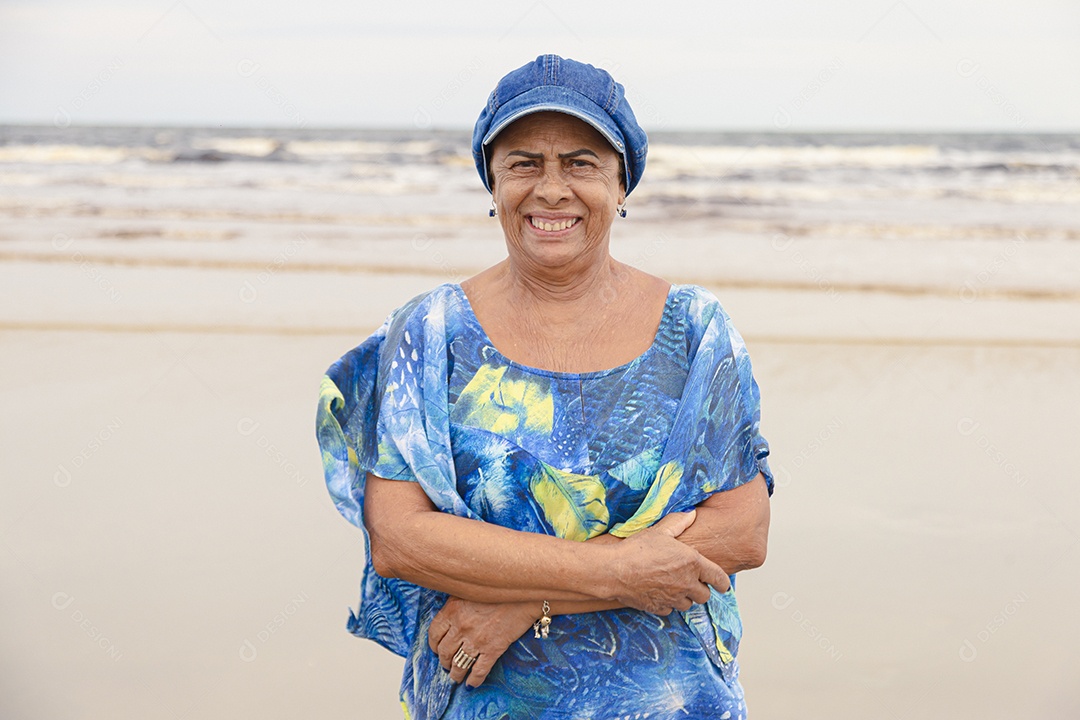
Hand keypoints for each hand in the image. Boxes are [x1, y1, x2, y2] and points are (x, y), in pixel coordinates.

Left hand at [428, 596, 537, 686]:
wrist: (523, 593)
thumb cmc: (497, 589)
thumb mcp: (469, 590)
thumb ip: (456, 603)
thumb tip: (449, 616)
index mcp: (453, 610)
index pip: (434, 633)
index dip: (434, 644)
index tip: (436, 649)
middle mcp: (461, 627)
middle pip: (444, 651)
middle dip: (444, 661)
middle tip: (446, 664)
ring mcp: (476, 640)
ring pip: (459, 664)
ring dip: (456, 674)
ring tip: (456, 677)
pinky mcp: (493, 649)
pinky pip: (479, 670)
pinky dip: (474, 680)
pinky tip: (471, 684)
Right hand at [610, 510, 729, 614]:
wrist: (615, 571)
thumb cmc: (637, 550)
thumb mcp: (660, 531)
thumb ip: (678, 522)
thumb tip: (691, 513)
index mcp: (692, 563)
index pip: (719, 579)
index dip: (723, 583)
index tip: (723, 584)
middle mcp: (687, 584)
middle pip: (705, 595)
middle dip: (700, 589)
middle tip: (691, 580)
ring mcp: (673, 598)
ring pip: (688, 604)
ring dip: (685, 597)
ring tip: (674, 586)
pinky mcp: (659, 608)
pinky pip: (670, 609)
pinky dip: (668, 603)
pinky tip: (659, 592)